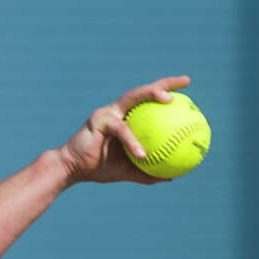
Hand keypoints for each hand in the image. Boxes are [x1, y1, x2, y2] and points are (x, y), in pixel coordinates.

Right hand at [58, 76, 191, 184]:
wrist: (71, 170)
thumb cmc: (98, 168)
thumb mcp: (128, 172)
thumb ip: (148, 171)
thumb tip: (171, 176)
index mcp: (126, 117)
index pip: (148, 101)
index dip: (168, 92)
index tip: (188, 89)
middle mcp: (118, 109)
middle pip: (144, 91)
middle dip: (165, 83)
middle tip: (186, 82)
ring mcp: (108, 111)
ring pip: (133, 98)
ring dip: (151, 94)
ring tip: (169, 100)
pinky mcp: (99, 119)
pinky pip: (121, 130)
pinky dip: (132, 142)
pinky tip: (143, 153)